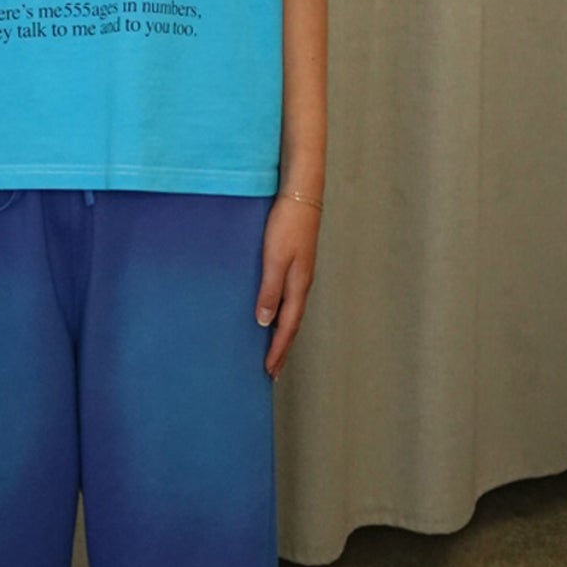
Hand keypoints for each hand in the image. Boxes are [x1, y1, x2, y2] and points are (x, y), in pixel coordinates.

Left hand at [256, 194, 320, 379]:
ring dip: (282, 333)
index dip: (278, 350)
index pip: (287, 327)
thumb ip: (270, 290)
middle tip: (273, 370)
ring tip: (273, 349)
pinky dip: (282, 314)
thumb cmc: (286, 224)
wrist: (301, 195)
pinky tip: (274, 313)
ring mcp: (300, 274)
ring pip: (292, 312)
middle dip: (282, 348)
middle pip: (292, 324)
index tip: (269, 370)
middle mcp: (301, 284)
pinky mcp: (296, 263)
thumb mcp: (274, 259)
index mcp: (298, 286)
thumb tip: (264, 322)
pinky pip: (289, 298)